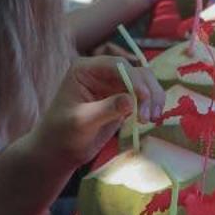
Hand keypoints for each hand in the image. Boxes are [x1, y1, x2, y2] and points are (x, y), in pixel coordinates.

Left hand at [33, 56, 165, 182]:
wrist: (60, 150)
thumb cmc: (62, 133)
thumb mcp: (81, 121)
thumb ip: (105, 109)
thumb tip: (131, 101)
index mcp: (85, 69)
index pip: (116, 65)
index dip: (134, 78)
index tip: (143, 97)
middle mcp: (102, 72)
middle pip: (135, 71)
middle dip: (146, 90)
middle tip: (149, 115)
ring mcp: (114, 85)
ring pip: (144, 82)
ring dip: (153, 97)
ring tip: (153, 118)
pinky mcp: (123, 98)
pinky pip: (144, 96)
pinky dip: (152, 104)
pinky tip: (152, 118)